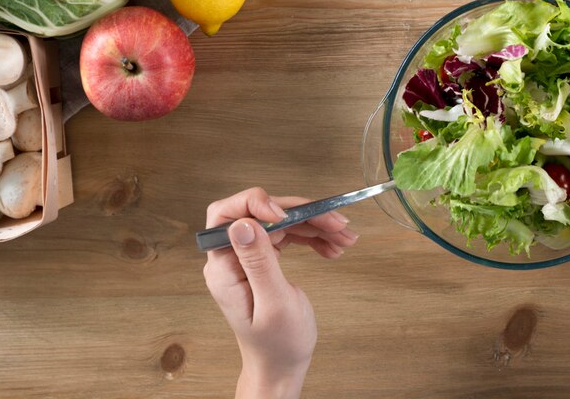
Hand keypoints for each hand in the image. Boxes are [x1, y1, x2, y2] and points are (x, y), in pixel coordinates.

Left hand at [202, 188, 358, 397]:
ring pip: (282, 222)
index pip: (226, 216)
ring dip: (316, 225)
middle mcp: (233, 258)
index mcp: (224, 268)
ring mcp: (249, 258)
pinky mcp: (265, 260)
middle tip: (335, 223)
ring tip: (344, 237)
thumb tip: (243, 223)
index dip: (255, 204)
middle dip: (301, 213)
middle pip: (263, 214)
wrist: (282, 365)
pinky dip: (314, 237)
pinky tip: (333, 247)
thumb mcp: (273, 303)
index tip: (287, 214)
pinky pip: (290, 236)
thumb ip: (258, 261)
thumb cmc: (277, 344)